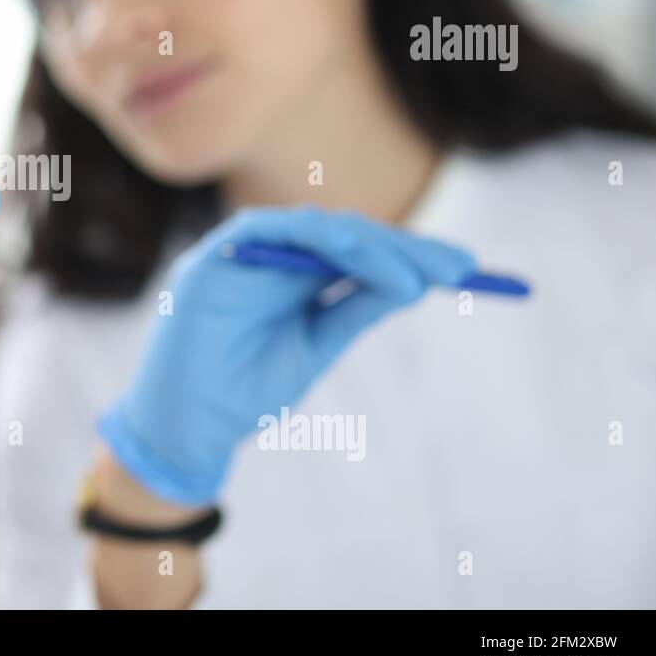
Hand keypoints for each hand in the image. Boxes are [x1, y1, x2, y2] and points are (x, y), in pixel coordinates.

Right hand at [97, 206, 475, 504]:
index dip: (413, 257)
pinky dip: (312, 235)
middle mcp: (271, 256)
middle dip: (406, 248)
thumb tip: (416, 282)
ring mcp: (241, 252)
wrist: (188, 428)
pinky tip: (355, 251)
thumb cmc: (246, 391)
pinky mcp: (213, 258)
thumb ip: (354, 309)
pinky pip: (267, 229)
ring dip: (371, 244)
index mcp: (296, 277)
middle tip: (461, 267)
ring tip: (419, 274)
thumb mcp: (316, 347)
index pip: (361, 254)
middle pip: (348, 236)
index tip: (467, 271)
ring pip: (317, 227)